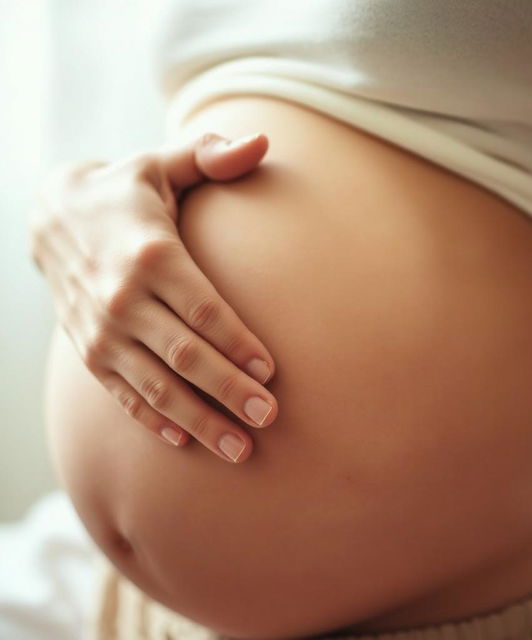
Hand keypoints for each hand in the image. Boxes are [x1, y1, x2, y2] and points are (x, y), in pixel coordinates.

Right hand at [28, 132, 277, 462]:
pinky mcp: (90, 352)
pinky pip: (125, 395)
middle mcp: (124, 299)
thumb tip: (262, 142)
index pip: (206, 309)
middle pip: (187, 357)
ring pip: (158, 387)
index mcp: (151, 254)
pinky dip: (155, 419)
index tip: (272, 372)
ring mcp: (103, 332)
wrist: (51, 217)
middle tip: (269, 418)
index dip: (239, 343)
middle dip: (229, 391)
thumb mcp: (161, 165)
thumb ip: (211, 156)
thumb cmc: (125, 192)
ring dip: (201, 420)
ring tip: (241, 449)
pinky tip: (185, 440)